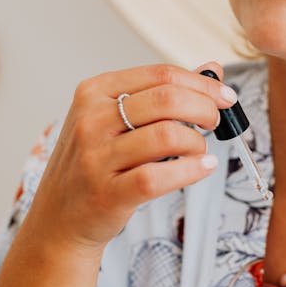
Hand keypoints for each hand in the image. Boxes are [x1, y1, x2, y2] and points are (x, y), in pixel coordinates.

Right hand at [26, 61, 235, 252]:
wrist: (60, 218)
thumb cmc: (95, 163)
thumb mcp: (117, 120)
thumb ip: (161, 93)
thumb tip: (213, 68)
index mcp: (94, 92)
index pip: (160, 74)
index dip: (202, 83)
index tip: (226, 96)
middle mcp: (91, 120)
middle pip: (167, 99)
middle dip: (205, 108)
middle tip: (216, 122)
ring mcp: (96, 157)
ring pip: (168, 136)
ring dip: (197, 142)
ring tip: (200, 151)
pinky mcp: (107, 193)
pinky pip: (160, 176)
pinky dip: (192, 170)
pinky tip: (203, 167)